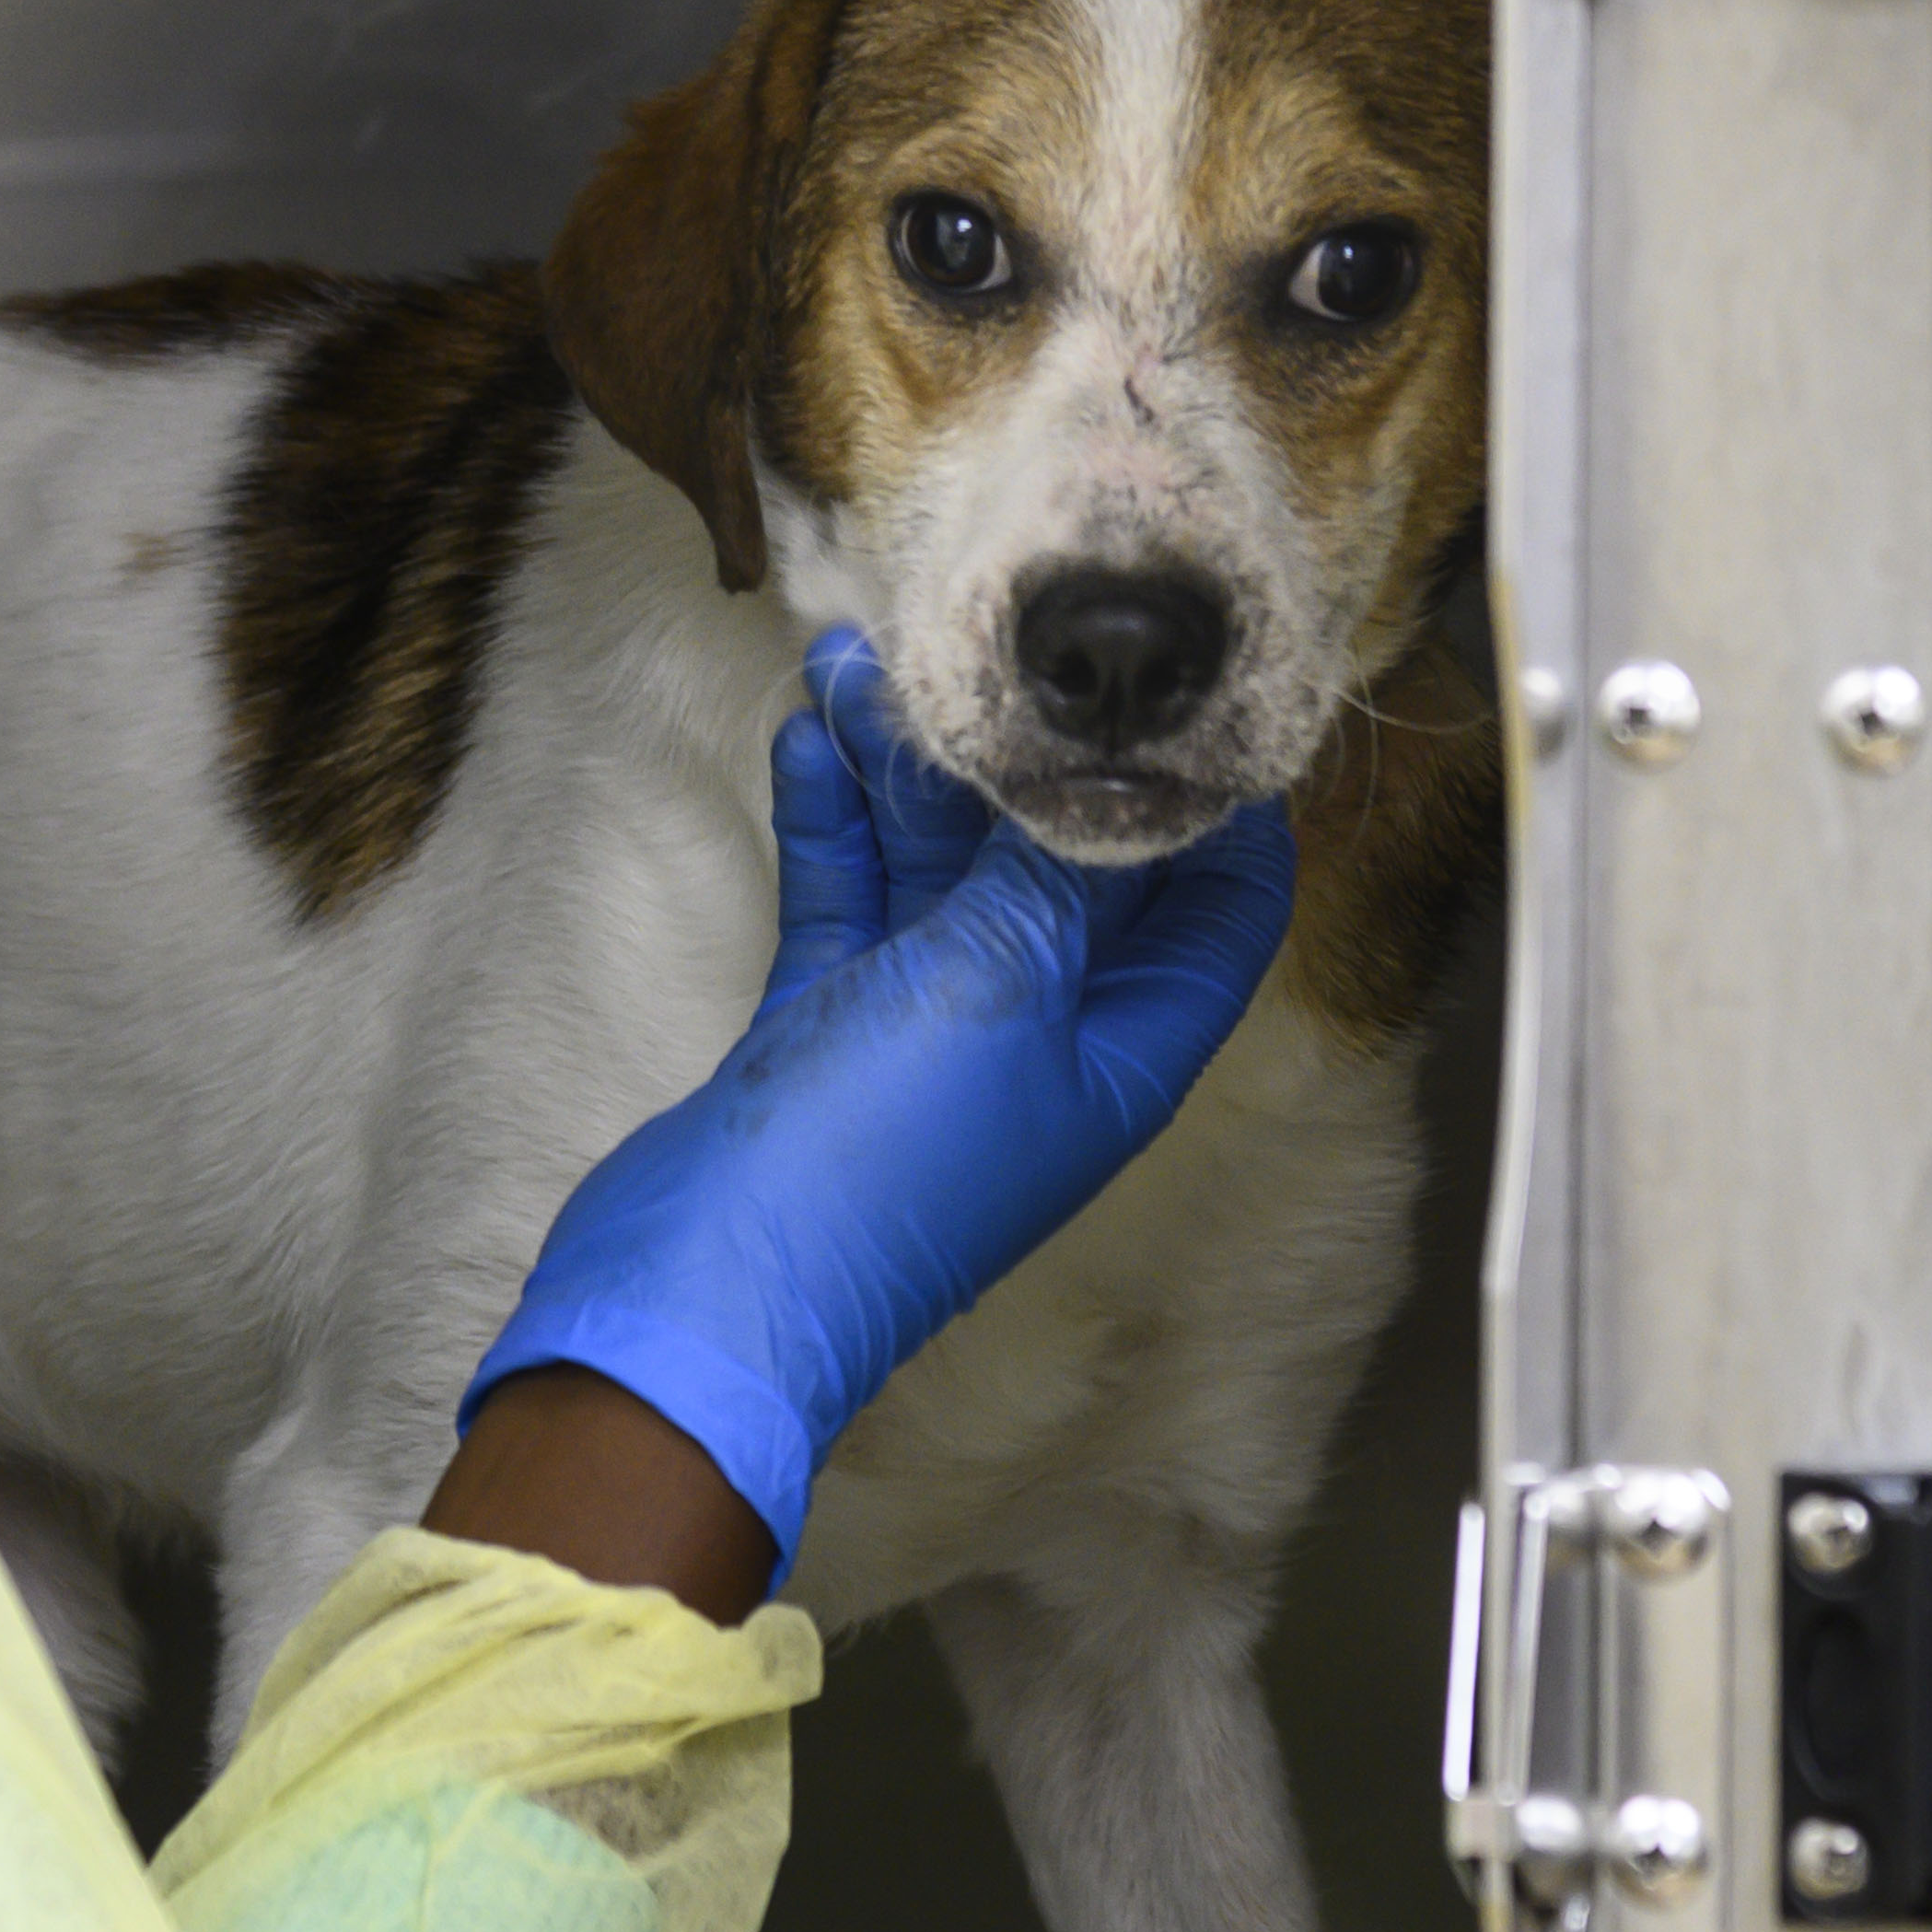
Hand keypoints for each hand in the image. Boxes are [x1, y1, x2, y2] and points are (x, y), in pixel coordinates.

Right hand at [454, 626, 1298, 1579]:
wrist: (711, 1283)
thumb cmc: (881, 1159)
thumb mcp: (1001, 985)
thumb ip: (1057, 874)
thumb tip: (1110, 784)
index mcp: (1123, 1047)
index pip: (1218, 910)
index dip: (1220, 808)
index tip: (1186, 692)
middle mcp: (1040, 1033)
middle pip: (1067, 867)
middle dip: (1029, 754)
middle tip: (984, 648)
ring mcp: (928, 1029)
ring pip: (941, 867)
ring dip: (905, 766)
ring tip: (853, 659)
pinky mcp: (831, 1019)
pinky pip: (851, 894)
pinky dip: (834, 817)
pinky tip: (807, 736)